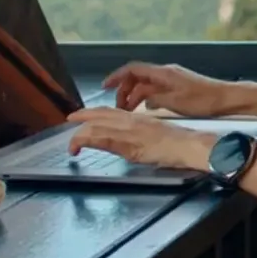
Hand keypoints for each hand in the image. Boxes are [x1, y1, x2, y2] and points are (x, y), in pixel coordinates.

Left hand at [67, 108, 216, 170]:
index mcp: (136, 118)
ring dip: (80, 135)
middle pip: (100, 115)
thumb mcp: (153, 134)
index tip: (82, 116)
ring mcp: (127, 131)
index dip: (93, 112)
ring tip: (70, 143)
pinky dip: (87, 141)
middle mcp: (129, 120)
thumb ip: (138, 134)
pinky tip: (78, 145)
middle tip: (69, 120)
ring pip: (97, 127)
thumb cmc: (176, 142)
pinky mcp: (127, 144)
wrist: (187, 145)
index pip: (109, 111)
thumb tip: (127, 140)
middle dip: (82, 117)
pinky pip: (103, 140)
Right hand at [103, 61, 234, 117]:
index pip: (133, 69)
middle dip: (124, 90)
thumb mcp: (175, 101)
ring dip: (135, 95)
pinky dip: (147, 97)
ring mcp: (172, 78)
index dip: (117, 77)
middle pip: (137, 77)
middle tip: (119, 107)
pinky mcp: (178, 86)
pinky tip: (146, 109)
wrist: (226, 98)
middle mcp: (166, 72)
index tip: (105, 86)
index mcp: (163, 73)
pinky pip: (156, 89)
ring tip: (129, 110)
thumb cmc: (203, 100)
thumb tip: (138, 98)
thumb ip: (153, 98)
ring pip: (146, 84)